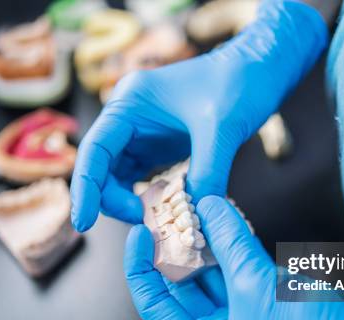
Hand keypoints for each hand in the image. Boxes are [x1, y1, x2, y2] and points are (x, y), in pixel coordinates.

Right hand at [70, 0, 328, 230]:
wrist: (260, 70)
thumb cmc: (239, 84)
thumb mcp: (222, 129)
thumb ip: (206, 173)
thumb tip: (197, 216)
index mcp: (130, 104)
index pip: (95, 150)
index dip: (85, 189)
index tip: (83, 224)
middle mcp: (130, 119)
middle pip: (103, 168)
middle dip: (112, 199)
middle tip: (141, 222)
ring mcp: (144, 133)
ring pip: (120, 176)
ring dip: (130, 201)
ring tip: (154, 220)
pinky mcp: (161, 146)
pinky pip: (144, 177)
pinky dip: (150, 197)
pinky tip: (164, 210)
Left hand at [124, 196, 343, 319]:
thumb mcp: (255, 286)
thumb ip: (228, 242)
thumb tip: (208, 207)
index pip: (157, 306)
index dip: (143, 268)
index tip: (140, 234)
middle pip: (185, 289)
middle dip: (177, 251)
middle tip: (169, 216)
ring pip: (216, 277)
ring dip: (208, 245)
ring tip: (196, 211)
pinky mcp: (270, 304)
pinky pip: (243, 271)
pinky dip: (236, 248)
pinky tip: (229, 221)